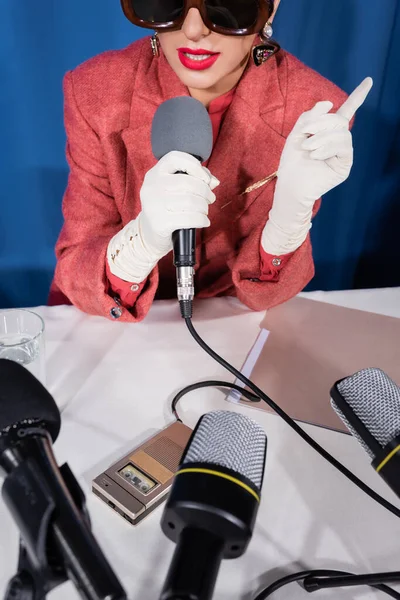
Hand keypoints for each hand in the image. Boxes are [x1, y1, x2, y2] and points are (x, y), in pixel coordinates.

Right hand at [107, 151, 219, 282]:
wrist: (148, 234)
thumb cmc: (166, 208)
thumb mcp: (174, 190)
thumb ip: (194, 180)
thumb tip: (214, 181)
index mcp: (155, 174)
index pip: (176, 158)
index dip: (195, 165)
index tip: (205, 179)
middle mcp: (152, 187)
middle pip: (189, 183)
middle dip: (205, 192)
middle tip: (210, 198)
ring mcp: (154, 205)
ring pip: (191, 201)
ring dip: (204, 207)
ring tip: (205, 211)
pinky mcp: (160, 223)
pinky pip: (189, 218)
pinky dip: (202, 220)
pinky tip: (204, 221)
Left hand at [262, 78, 372, 255]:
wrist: (290, 185)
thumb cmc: (291, 162)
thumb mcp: (297, 134)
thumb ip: (310, 116)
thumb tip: (330, 103)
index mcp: (327, 132)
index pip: (346, 111)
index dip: (358, 96)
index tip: (369, 81)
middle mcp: (338, 141)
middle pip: (339, 120)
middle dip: (321, 123)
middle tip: (305, 134)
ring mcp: (343, 153)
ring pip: (342, 133)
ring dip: (322, 138)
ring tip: (308, 149)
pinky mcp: (344, 165)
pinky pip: (343, 147)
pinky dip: (327, 148)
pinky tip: (315, 156)